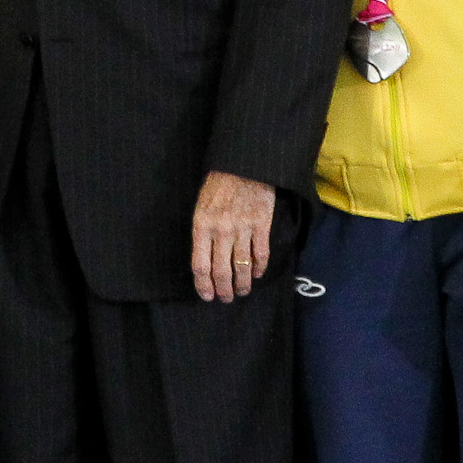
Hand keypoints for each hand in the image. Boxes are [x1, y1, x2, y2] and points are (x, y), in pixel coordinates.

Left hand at [189, 171, 275, 301]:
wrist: (243, 164)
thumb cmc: (218, 185)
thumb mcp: (201, 206)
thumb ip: (203, 233)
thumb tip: (206, 260)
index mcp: (202, 226)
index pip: (200, 265)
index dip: (203, 285)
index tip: (207, 296)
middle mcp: (221, 231)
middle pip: (221, 271)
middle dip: (223, 290)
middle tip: (226, 299)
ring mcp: (243, 228)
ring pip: (242, 267)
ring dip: (242, 284)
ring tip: (242, 292)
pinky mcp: (262, 224)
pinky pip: (260, 254)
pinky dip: (259, 268)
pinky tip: (257, 274)